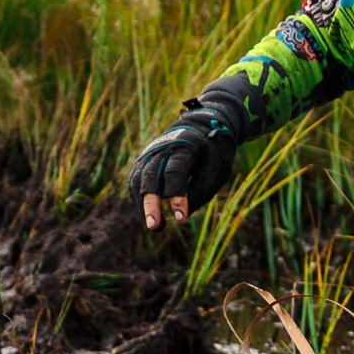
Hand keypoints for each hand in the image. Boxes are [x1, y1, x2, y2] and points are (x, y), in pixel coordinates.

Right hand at [127, 105, 239, 229]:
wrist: (201, 126)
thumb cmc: (213, 152)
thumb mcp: (218, 170)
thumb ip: (200, 190)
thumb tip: (181, 215)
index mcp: (186, 144)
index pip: (176, 171)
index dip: (177, 196)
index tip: (180, 218)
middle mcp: (163, 146)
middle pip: (150, 176)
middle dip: (151, 203)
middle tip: (154, 227)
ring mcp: (150, 152)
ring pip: (138, 179)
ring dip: (142, 204)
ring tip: (154, 226)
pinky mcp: (144, 160)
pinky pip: (135, 180)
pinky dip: (139, 198)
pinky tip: (148, 214)